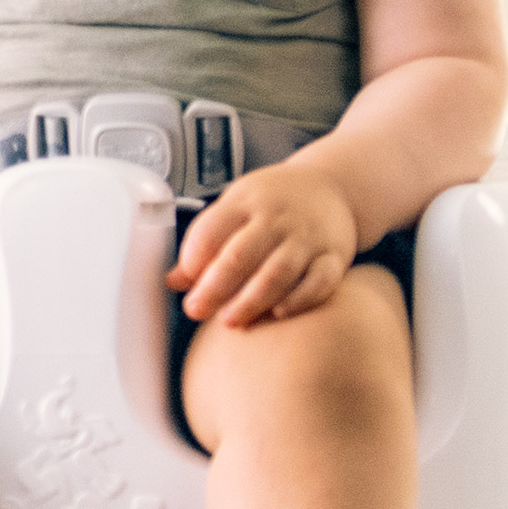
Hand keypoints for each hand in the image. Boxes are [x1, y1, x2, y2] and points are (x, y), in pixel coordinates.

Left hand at [167, 163, 360, 326]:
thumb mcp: (235, 208)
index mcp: (244, 203)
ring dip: (252, 299)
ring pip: (278, 271)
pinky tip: (279, 313)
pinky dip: (300, 299)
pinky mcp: (334, 256)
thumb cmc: (274, 202)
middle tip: (196, 309)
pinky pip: (320, 281)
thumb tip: (173, 280)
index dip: (193, 259)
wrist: (331, 188)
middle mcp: (275, 219)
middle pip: (241, 254)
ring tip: (230, 320)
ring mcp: (306, 237)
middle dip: (215, 287)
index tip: (183, 283)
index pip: (212, 230)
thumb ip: (206, 241)